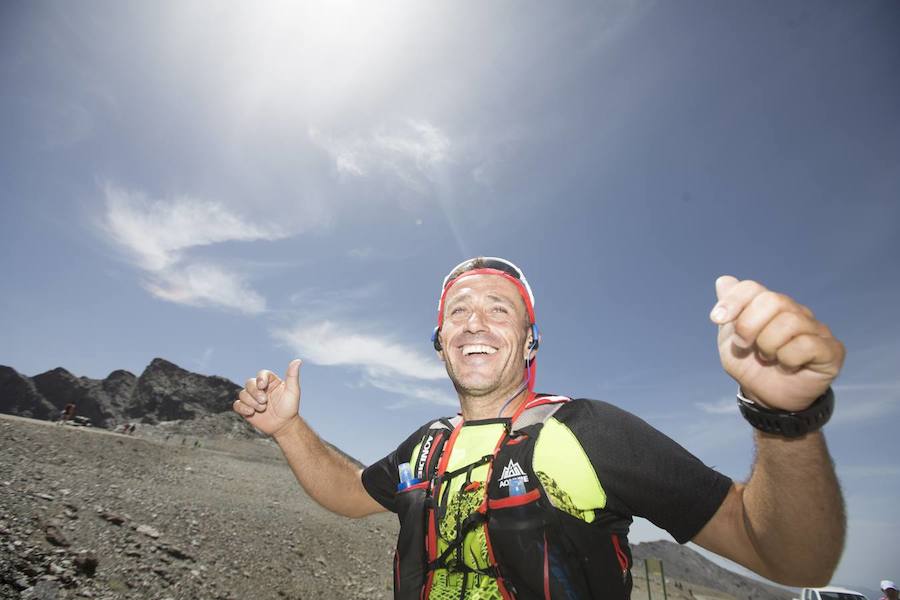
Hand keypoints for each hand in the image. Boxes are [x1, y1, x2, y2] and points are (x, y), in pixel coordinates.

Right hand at [233, 359, 302, 436]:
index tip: (263, 386)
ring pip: (242, 394)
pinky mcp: (246, 408)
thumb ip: (292, 376)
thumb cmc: (290, 407)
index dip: (260, 379)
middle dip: (255, 392)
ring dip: (251, 402)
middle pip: (249, 383)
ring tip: (262, 409)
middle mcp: (259, 388)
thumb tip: (297, 360)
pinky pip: (237, 405)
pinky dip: (242, 408)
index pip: (261, 374)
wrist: (284, 425)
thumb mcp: (293, 391)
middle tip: (264, 402)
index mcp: (270, 381)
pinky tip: (251, 412)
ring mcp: (252, 398)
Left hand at [710, 276, 844, 411]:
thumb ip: (729, 313)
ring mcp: (816, 329)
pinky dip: (788, 358)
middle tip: (744, 346)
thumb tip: (724, 280)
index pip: (752, 288)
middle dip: (749, 325)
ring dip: (769, 345)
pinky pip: (806, 344)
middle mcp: (795, 312)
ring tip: (768, 358)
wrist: (768, 399)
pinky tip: (787, 366)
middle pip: (773, 300)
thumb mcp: (730, 341)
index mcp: (770, 307)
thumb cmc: (751, 367)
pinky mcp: (831, 349)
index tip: (716, 319)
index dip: (732, 301)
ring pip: (790, 322)